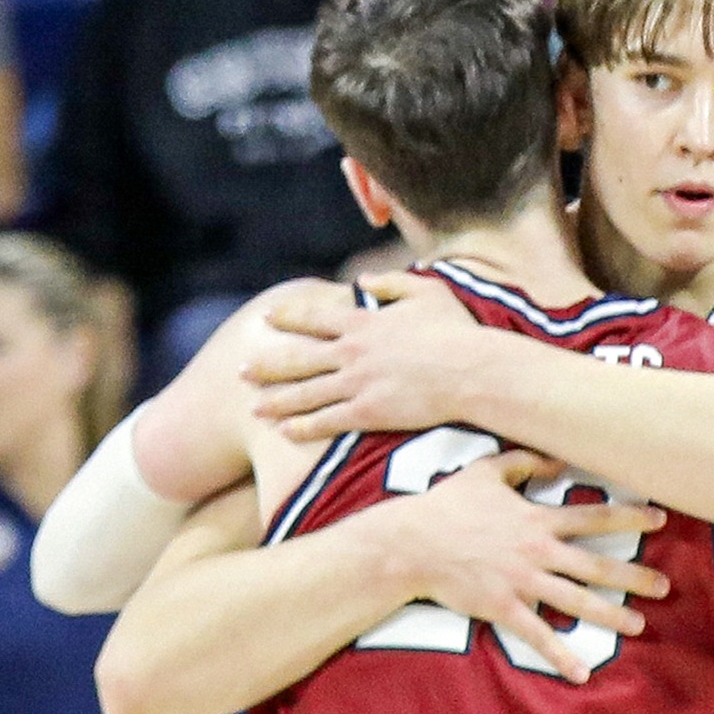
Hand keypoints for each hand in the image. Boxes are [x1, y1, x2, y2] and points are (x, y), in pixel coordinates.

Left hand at [245, 272, 486, 439]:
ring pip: (304, 394)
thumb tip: (364, 281)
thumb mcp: (427, 292)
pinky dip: (303, 427)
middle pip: (297, 359)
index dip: (288, 317)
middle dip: (267, 364)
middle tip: (243, 369)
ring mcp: (357, 384)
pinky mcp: (367, 413)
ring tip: (254, 407)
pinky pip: (326, 422)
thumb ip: (391, 284)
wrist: (471, 371)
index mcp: (363, 323)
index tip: (268, 317)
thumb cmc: (456, 331)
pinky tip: (284, 432)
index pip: (314, 318)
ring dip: (276, 401)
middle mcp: (352, 353)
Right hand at [388, 449, 670, 682]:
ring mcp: (521, 581)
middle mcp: (537, 551)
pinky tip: (582, 673)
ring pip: (576, 601)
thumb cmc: (447, 505)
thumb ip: (525, 462)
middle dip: (633, 576)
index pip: (593, 517)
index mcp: (536, 519)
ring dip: (611, 614)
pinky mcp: (503, 608)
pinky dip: (561, 655)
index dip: (629, 517)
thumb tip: (558, 458)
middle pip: (595, 565)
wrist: (411, 543)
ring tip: (640, 624)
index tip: (661, 519)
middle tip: (664, 586)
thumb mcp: (486, 471)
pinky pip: (538, 635)